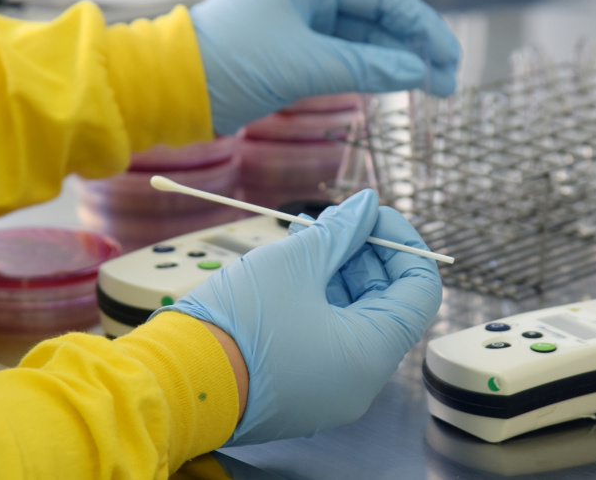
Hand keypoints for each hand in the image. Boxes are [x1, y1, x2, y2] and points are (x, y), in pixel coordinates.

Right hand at [153, 189, 442, 444]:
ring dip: (337, 274)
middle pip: (385, 303)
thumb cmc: (235, 324)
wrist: (176, 382)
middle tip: (330, 222)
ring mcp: (330, 389)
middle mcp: (360, 380)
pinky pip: (327, 339)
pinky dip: (318, 302)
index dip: (401, 243)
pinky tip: (292, 272)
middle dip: (362, 255)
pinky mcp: (302, 389)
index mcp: (370, 353)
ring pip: (353, 319)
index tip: (370, 215)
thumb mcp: (293, 263)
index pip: (419, 289)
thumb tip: (367, 206)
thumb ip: (340, 232)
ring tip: (305, 240)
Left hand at [190, 0, 460, 134]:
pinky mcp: (291, 56)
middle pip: (374, 18)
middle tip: (449, 79)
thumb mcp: (304, 64)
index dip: (419, 25)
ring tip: (433, 87)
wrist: (174, 89)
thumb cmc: (232, 62)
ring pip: (360, 42)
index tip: (447, 54)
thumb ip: (364, 68)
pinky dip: (368, 74)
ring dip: (394, 64)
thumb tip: (416, 72)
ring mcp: (298, 27)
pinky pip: (341, 60)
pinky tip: (396, 85)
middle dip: (412, 48)